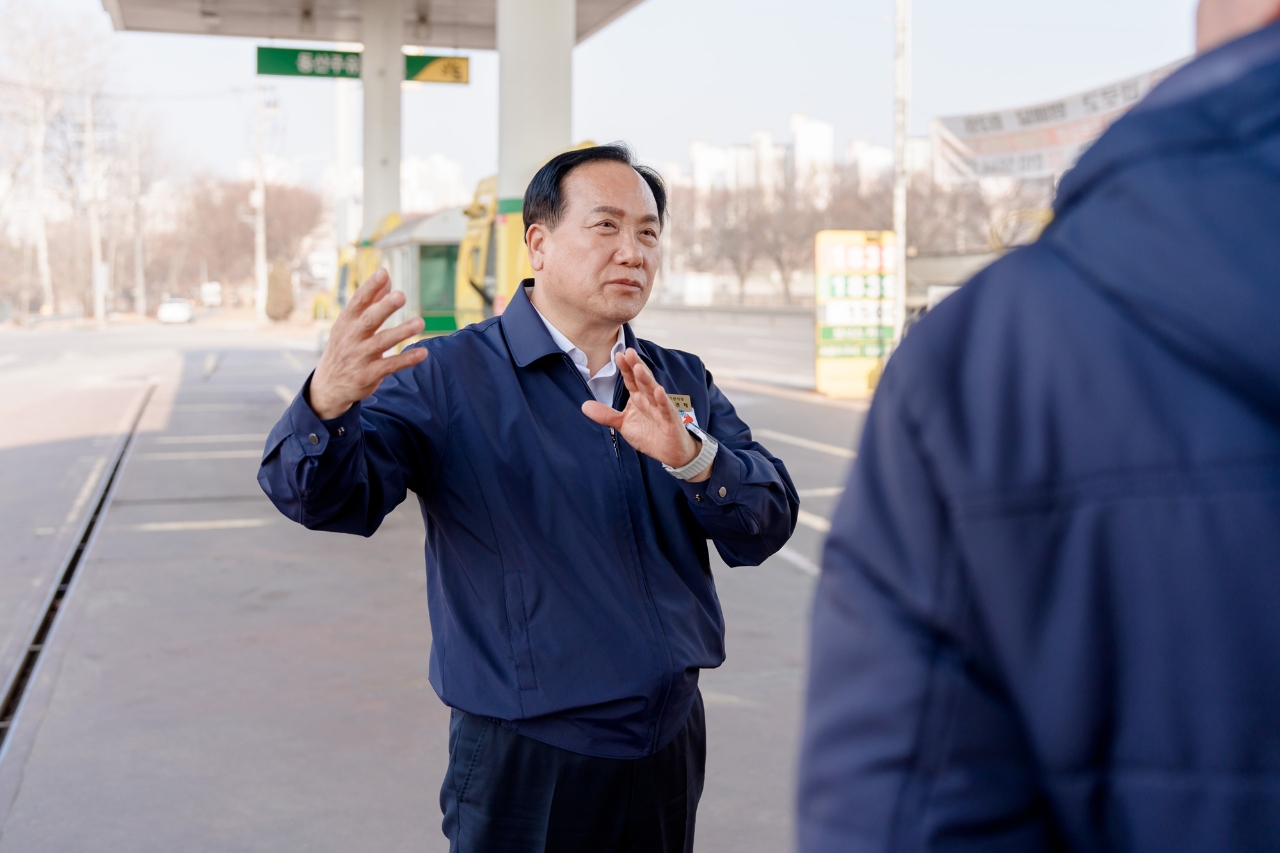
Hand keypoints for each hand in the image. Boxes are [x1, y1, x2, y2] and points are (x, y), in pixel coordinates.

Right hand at [309, 269, 426, 418]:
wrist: (329, 386)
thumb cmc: (345, 347)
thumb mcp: (351, 325)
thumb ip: (371, 301)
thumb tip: (386, 277)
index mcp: (346, 322)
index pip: (358, 301)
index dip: (370, 287)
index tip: (383, 273)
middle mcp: (351, 338)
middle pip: (369, 320)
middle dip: (384, 307)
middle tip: (401, 295)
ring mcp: (359, 357)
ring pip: (382, 342)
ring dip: (401, 332)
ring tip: (420, 322)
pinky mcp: (368, 375)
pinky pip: (390, 366)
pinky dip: (406, 359)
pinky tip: (423, 353)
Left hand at [581, 349, 712, 482]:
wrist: (670, 452)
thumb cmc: (650, 435)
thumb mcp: (623, 424)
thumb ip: (606, 414)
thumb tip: (584, 406)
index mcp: (638, 398)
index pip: (631, 380)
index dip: (625, 368)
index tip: (618, 354)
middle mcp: (649, 400)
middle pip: (642, 380)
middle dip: (635, 366)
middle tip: (628, 351)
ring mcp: (660, 408)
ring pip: (653, 391)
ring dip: (646, 379)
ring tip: (639, 367)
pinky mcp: (670, 420)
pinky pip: (665, 409)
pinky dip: (662, 400)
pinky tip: (659, 391)